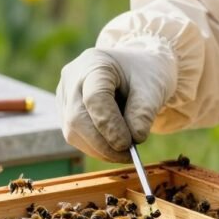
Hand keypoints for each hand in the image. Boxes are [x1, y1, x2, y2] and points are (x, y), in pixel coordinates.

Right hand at [57, 46, 176, 162]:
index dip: (109, 125)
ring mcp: (65, 95)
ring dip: (99, 149)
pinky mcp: (65, 112)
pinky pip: (75, 136)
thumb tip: (134, 139)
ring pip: (72, 132)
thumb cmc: (145, 75)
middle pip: (77, 118)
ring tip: (125, 152)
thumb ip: (144, 112)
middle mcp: (72, 78)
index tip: (128, 144)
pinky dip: (96, 148)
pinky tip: (114, 147)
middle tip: (127, 155)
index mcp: (94, 62)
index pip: (95, 98)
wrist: (136, 70)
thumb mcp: (153, 88)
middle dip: (102, 144)